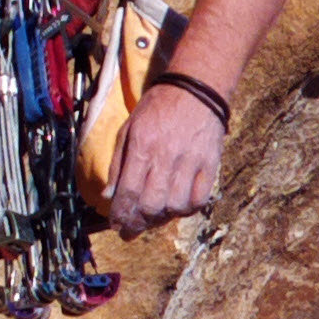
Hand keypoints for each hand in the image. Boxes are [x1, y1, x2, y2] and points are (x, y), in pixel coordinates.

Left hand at [105, 85, 223, 237]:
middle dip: (138, 222)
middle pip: (152, 204)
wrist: (195, 90)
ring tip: (152, 217)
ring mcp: (191, 162)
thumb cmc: (157, 109)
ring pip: (176, 206)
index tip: (115, 225)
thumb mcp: (128, 129)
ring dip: (161, 218)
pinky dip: (186, 210)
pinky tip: (176, 207)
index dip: (121, 214)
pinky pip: (199, 200)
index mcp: (143, 146)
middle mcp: (167, 156)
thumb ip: (117, 164)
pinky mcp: (210, 165)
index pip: (129, 191)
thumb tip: (107, 196)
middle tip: (131, 228)